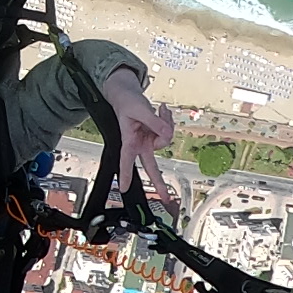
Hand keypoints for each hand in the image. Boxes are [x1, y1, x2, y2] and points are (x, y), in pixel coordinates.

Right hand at [100, 73, 173, 197]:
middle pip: (151, 166)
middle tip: (166, 197)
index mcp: (130, 141)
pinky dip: (168, 120)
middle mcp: (140, 144)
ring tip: (159, 111)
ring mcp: (149, 140)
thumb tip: (167, 133)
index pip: (126, 160)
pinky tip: (162, 111)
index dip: (125, 174)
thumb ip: (154, 122)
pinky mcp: (156, 134)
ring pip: (166, 139)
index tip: (124, 188)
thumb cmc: (128, 103)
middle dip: (159, 182)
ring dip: (167, 124)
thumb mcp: (140, 109)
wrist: (129, 96)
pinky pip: (169, 131)